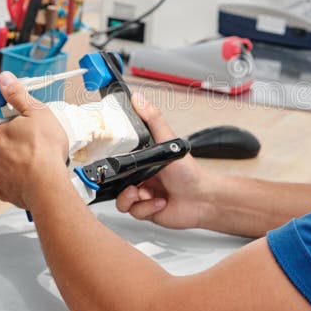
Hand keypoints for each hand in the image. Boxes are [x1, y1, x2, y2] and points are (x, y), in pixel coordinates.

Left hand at [0, 71, 69, 208]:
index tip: (14, 128)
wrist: (47, 182)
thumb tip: (4, 79)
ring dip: (6, 166)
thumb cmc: (45, 148)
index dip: (3, 127)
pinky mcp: (5, 191)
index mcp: (0, 133)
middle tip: (25, 147)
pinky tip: (25, 180)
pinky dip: (11, 184)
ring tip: (27, 165)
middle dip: (3, 147)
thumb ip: (18, 95)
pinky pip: (3, 187)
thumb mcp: (37, 112)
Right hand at [115, 93, 211, 229]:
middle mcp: (140, 177)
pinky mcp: (146, 211)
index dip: (110, 163)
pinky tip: (160, 201)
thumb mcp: (169, 141)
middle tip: (131, 182)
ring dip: (132, 198)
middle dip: (120, 185)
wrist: (202, 200)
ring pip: (121, 199)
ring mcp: (142, 195)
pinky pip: (134, 212)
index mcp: (142, 160)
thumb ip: (153, 120)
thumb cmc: (189, 172)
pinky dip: (147, 207)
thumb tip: (138, 99)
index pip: (117, 160)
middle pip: (114, 182)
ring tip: (145, 193)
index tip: (108, 162)